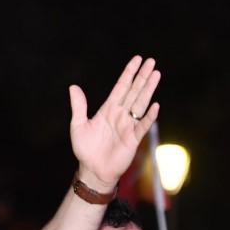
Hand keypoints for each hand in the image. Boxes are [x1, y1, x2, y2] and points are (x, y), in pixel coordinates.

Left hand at [69, 56, 159, 189]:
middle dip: (142, 76)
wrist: (92, 170)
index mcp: (108, 109)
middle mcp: (121, 114)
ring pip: (140, 103)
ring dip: (148, 89)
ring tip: (156, 74)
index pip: (121, 87)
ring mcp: (128, 125)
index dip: (129, 73)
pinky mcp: (133, 139)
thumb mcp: (78, 125)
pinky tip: (154, 105)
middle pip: (134, 91)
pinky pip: (142, 126)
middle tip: (152, 61)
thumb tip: (73, 87)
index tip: (137, 59)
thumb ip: (78, 106)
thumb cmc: (86, 149)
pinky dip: (149, 116)